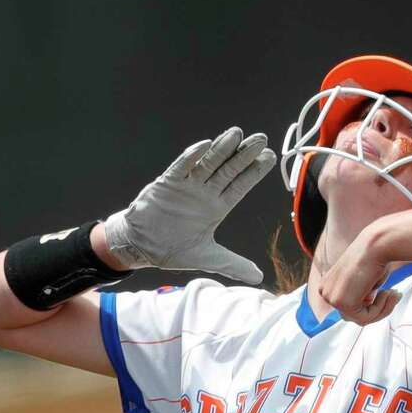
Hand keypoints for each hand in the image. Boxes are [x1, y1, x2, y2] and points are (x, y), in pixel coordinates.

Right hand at [102, 127, 274, 282]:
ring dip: (221, 148)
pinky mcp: (167, 184)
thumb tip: (258, 278)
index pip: (240, 185)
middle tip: (261, 139)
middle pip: (228, 169)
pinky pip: (180, 167)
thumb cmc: (173, 248)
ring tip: (237, 134)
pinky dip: (191, 156)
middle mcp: (204, 192)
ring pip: (207, 163)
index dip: (254, 172)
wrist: (142, 246)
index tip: (270, 157)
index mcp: (217, 207)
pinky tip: (205, 145)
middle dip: (244, 154)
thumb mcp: (209, 258)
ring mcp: (187, 186)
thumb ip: (234, 264)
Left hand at [317, 229, 402, 325]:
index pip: (349, 309)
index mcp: (327, 285)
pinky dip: (381, 308)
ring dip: (382, 309)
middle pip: (353, 317)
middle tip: (395, 295)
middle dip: (377, 310)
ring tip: (393, 293)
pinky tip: (387, 291)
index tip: (389, 292)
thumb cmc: (376, 258)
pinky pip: (366, 318)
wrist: (378, 244)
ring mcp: (331, 298)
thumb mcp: (364, 281)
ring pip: (361, 319)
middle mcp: (325, 292)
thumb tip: (364, 312)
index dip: (371, 305)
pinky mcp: (342, 303)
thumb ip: (361, 296)